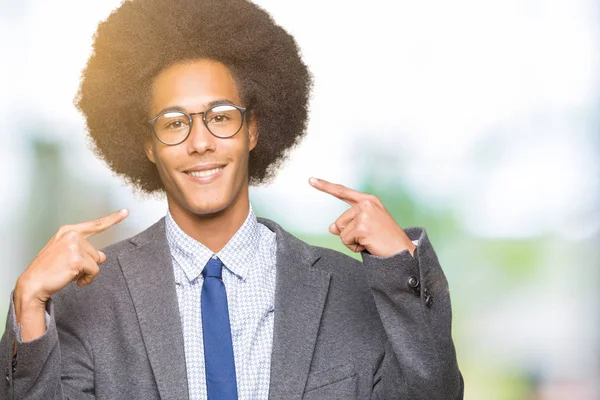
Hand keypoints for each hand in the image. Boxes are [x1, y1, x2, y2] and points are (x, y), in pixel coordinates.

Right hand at [14, 209, 127, 341]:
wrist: (33, 283)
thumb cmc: (48, 270)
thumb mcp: (67, 255)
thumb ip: (85, 251)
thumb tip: (102, 256)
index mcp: (68, 231)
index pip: (95, 225)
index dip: (113, 218)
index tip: (126, 212)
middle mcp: (72, 235)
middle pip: (96, 252)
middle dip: (87, 264)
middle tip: (68, 269)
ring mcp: (74, 246)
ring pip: (96, 262)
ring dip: (86, 272)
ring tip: (69, 274)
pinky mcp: (77, 259)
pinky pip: (94, 271)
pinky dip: (87, 279)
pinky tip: (75, 280)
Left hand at [309, 178, 414, 256]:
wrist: (402, 252)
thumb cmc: (385, 240)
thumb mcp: (365, 228)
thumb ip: (348, 224)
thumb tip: (331, 228)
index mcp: (369, 201)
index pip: (342, 192)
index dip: (325, 186)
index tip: (311, 180)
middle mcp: (366, 204)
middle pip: (339, 221)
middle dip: (349, 234)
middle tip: (369, 238)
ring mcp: (364, 214)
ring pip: (341, 231)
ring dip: (351, 241)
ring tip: (369, 241)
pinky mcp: (362, 226)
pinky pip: (345, 240)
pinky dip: (354, 247)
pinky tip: (369, 245)